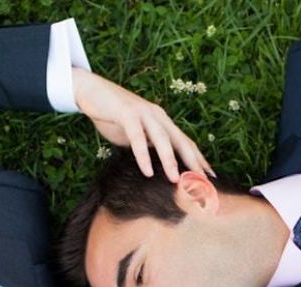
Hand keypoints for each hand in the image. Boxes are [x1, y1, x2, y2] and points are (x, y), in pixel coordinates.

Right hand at [72, 68, 213, 181]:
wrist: (91, 91)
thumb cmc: (113, 116)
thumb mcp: (135, 136)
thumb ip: (148, 147)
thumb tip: (158, 168)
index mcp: (162, 121)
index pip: (185, 142)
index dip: (199, 159)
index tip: (210, 177)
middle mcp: (158, 116)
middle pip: (181, 141)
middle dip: (193, 162)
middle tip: (202, 182)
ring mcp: (144, 113)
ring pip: (162, 139)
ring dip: (169, 160)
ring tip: (175, 180)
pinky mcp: (127, 114)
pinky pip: (137, 137)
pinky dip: (143, 155)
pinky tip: (147, 171)